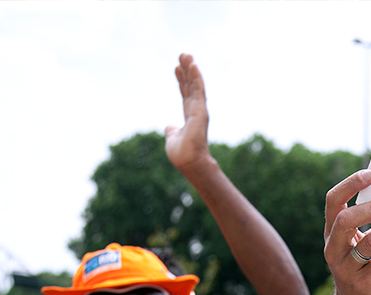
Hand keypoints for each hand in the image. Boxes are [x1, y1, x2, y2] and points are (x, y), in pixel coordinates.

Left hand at [165, 54, 212, 174]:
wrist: (189, 162)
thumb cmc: (182, 155)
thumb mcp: (172, 139)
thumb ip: (171, 131)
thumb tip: (169, 126)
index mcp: (189, 117)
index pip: (185, 94)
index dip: (181, 81)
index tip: (176, 67)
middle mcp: (196, 111)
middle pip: (190, 86)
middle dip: (187, 70)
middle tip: (183, 54)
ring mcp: (199, 110)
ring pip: (195, 85)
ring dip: (191, 69)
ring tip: (186, 54)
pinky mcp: (201, 111)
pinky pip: (198, 90)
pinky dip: (196, 77)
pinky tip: (193, 64)